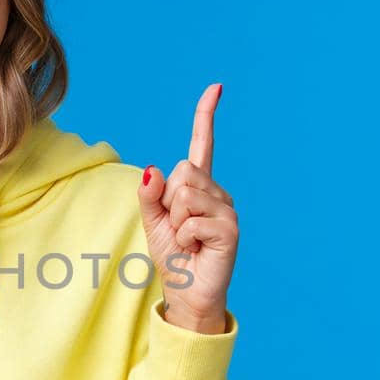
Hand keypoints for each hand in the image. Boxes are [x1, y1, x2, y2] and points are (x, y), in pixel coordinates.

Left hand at [136, 83, 238, 333]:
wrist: (186, 292)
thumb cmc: (172, 256)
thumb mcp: (152, 220)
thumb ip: (149, 194)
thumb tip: (153, 169)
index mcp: (198, 186)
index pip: (202, 144)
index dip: (206, 115)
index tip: (216, 87)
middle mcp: (217, 192)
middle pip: (182, 171)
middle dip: (168, 201)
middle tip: (178, 228)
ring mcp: (226, 209)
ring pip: (185, 194)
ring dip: (175, 222)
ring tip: (187, 240)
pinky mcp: (230, 229)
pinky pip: (192, 220)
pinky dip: (183, 237)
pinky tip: (195, 249)